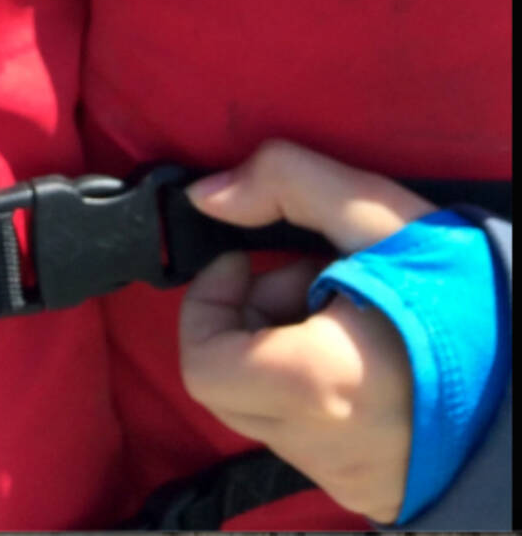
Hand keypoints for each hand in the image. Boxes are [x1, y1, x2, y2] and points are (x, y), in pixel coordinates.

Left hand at [179, 139, 433, 523]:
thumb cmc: (467, 291)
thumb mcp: (378, 213)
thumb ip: (285, 183)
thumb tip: (205, 196)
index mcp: (322, 383)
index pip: (204, 365)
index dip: (211, 302)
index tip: (249, 262)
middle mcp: (324, 446)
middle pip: (225, 385)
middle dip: (247, 319)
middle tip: (304, 280)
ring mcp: (345, 475)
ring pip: (260, 412)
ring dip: (276, 351)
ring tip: (342, 311)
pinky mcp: (367, 488)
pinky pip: (301, 438)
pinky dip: (306, 389)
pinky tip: (360, 352)